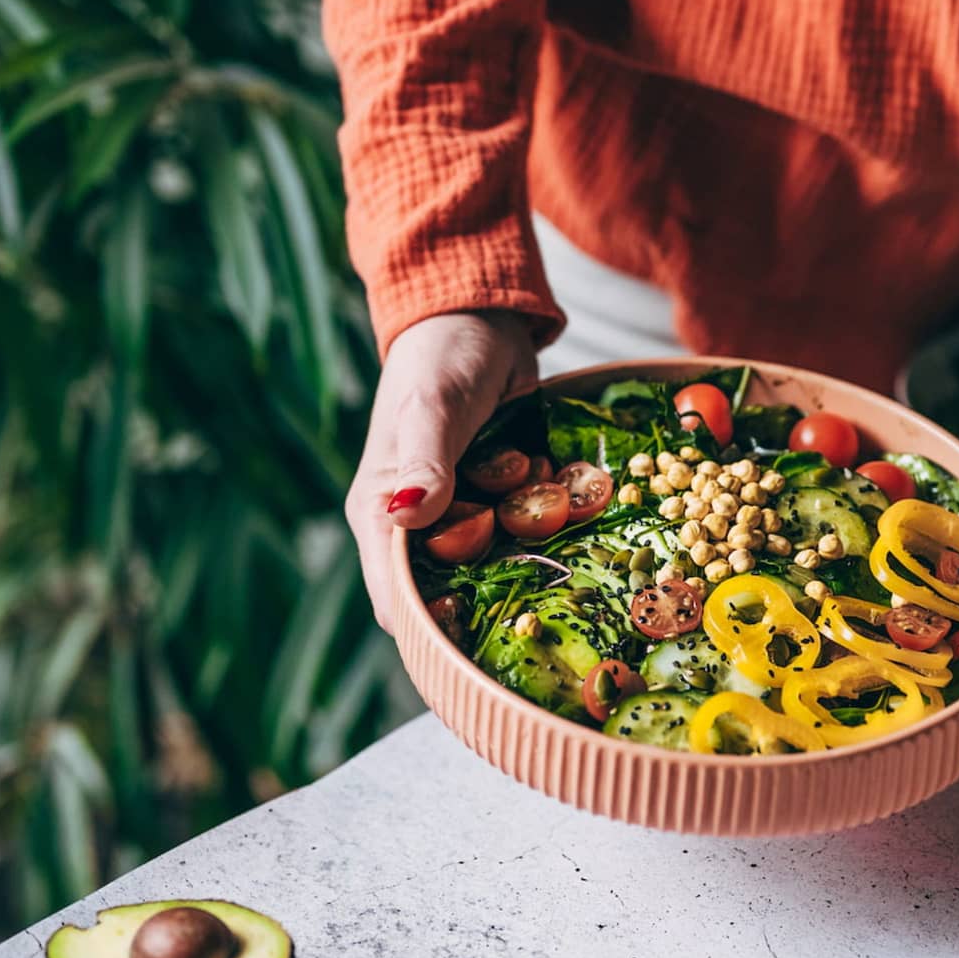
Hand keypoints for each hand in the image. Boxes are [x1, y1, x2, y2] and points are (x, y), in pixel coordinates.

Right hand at [347, 311, 539, 627]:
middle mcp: (420, 526)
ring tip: (568, 540)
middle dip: (497, 598)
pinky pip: (531, 531)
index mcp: (381, 514)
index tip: (479, 637)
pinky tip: (577, 503)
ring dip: (535, 558)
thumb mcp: (433, 405)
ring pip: (499, 568)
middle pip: (452, 595)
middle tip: (544, 594)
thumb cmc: (440, 357)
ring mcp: (465, 514)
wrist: (482, 320)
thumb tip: (406, 513)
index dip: (432, 627)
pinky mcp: (502, 499)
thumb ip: (424, 460)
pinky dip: (555, 522)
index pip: (396, 599)